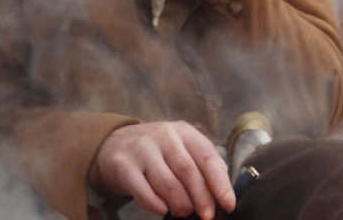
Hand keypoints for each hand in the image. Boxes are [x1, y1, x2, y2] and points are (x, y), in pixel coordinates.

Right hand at [88, 122, 234, 219]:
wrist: (114, 144)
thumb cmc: (158, 153)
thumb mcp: (181, 149)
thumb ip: (202, 167)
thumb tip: (222, 198)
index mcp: (182, 131)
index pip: (207, 157)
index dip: (220, 184)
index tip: (228, 205)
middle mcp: (162, 135)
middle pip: (188, 172)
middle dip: (202, 199)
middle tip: (206, 215)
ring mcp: (140, 148)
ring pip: (168, 184)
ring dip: (180, 205)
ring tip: (183, 211)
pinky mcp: (122, 164)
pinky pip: (145, 192)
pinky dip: (157, 206)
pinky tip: (162, 208)